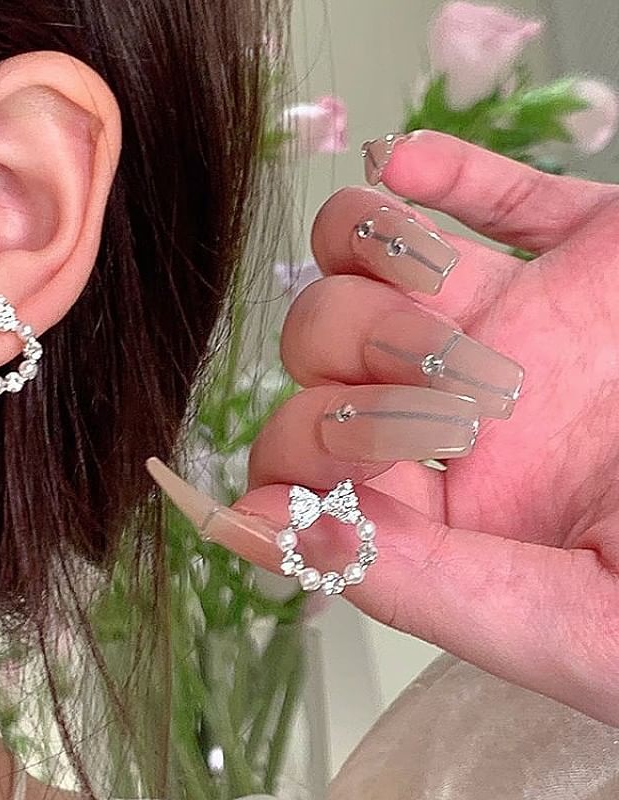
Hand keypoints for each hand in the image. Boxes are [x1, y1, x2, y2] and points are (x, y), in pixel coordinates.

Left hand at [147, 130, 618, 725]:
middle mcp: (463, 418)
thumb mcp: (583, 628)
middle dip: (345, 357)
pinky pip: (488, 195)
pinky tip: (406, 164)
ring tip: (439, 297)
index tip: (344, 449)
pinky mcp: (586, 257)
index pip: (303, 467)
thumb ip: (426, 590)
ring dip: (366, 260)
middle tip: (448, 389)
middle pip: (319, 357)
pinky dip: (437, 172)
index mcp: (450, 513)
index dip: (301, 452)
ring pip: (370, 268)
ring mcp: (518, 328)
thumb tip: (276, 542)